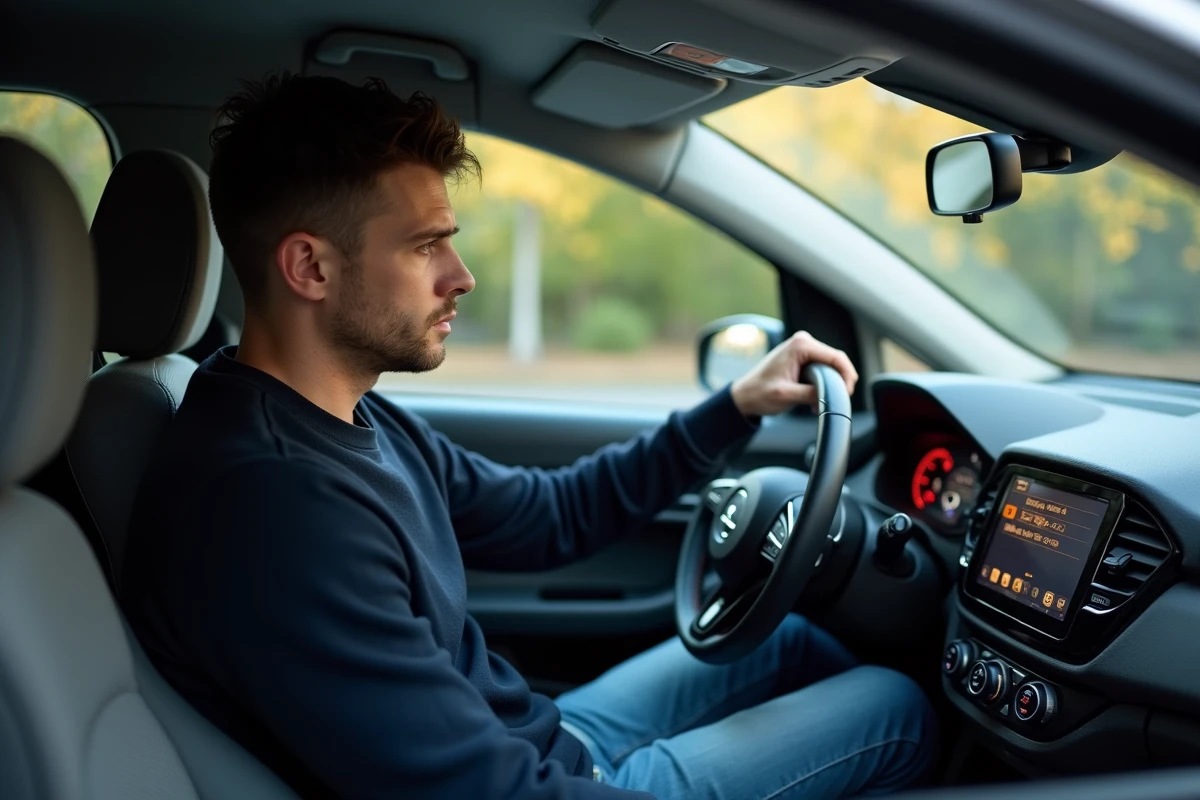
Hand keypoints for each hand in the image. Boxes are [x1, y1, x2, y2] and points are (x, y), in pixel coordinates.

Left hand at [730, 331, 858, 417]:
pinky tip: (814, 401)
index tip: (847, 394)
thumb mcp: (786, 395)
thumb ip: (811, 393)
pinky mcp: (802, 358)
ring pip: (830, 367)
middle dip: (839, 382)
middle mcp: (803, 342)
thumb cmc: (759, 393)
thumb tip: (833, 395)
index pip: (836, 357)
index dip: (847, 376)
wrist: (744, 396)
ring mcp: (803, 349)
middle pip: (835, 361)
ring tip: (819, 404)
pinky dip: (823, 385)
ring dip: (830, 386)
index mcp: (800, 345)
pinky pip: (822, 370)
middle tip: (835, 402)